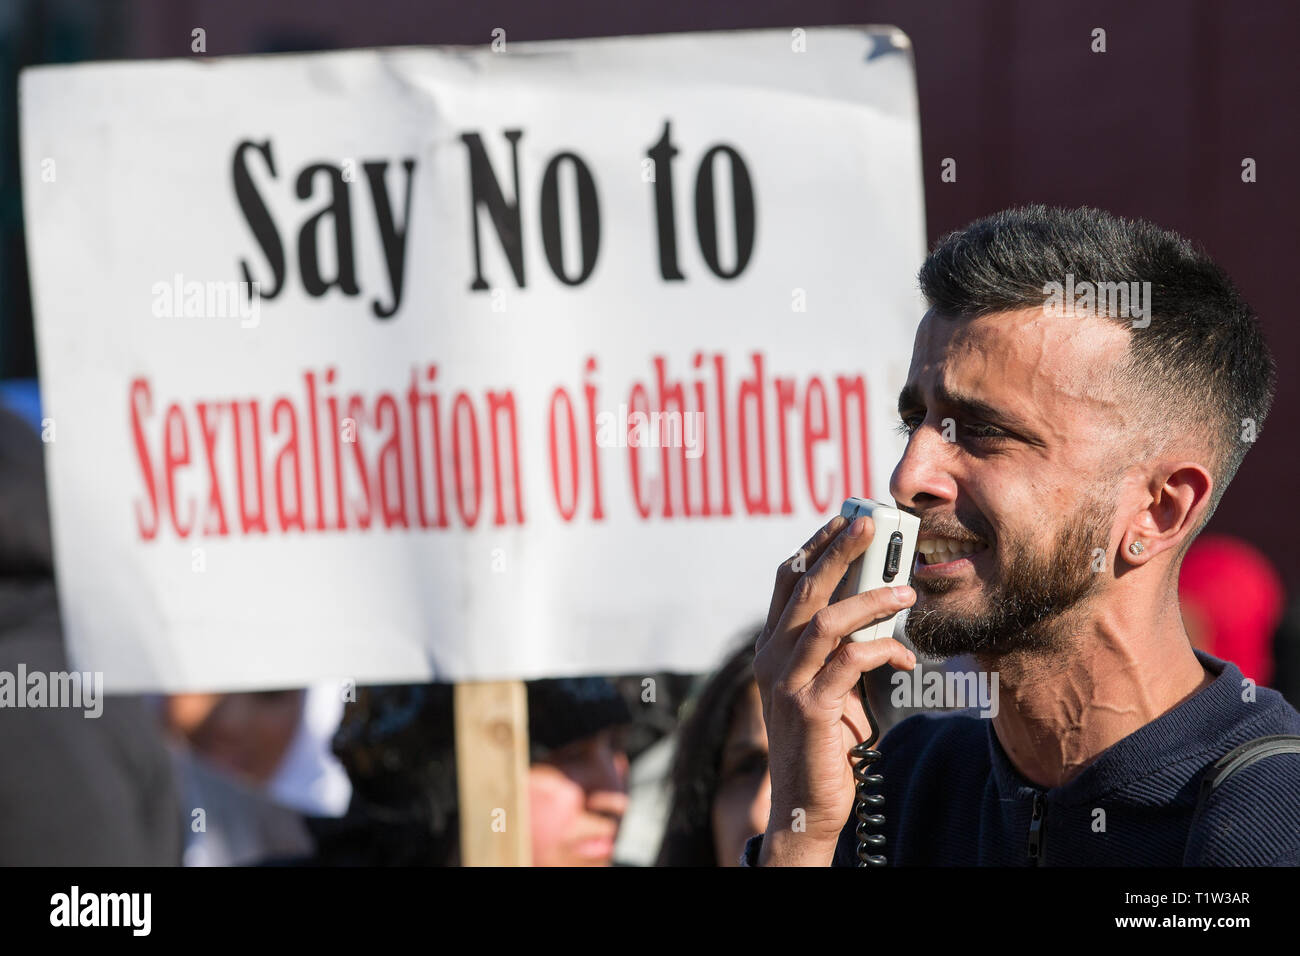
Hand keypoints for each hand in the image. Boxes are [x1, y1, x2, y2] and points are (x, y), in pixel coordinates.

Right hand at [752, 514, 916, 865]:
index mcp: (772, 647)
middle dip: (838, 551)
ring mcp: (786, 683)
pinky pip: (849, 663)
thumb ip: (840, 648)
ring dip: (871, 600)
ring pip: (826, 621)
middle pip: (802, 589)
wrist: (806, 806)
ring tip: (907, 591)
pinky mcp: (809, 708)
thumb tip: (880, 608)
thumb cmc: (823, 743)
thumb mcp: (826, 685)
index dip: (814, 546)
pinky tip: (906, 656)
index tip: (845, 520)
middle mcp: (771, 658)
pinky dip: (883, 650)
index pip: (786, 581)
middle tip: (871, 526)